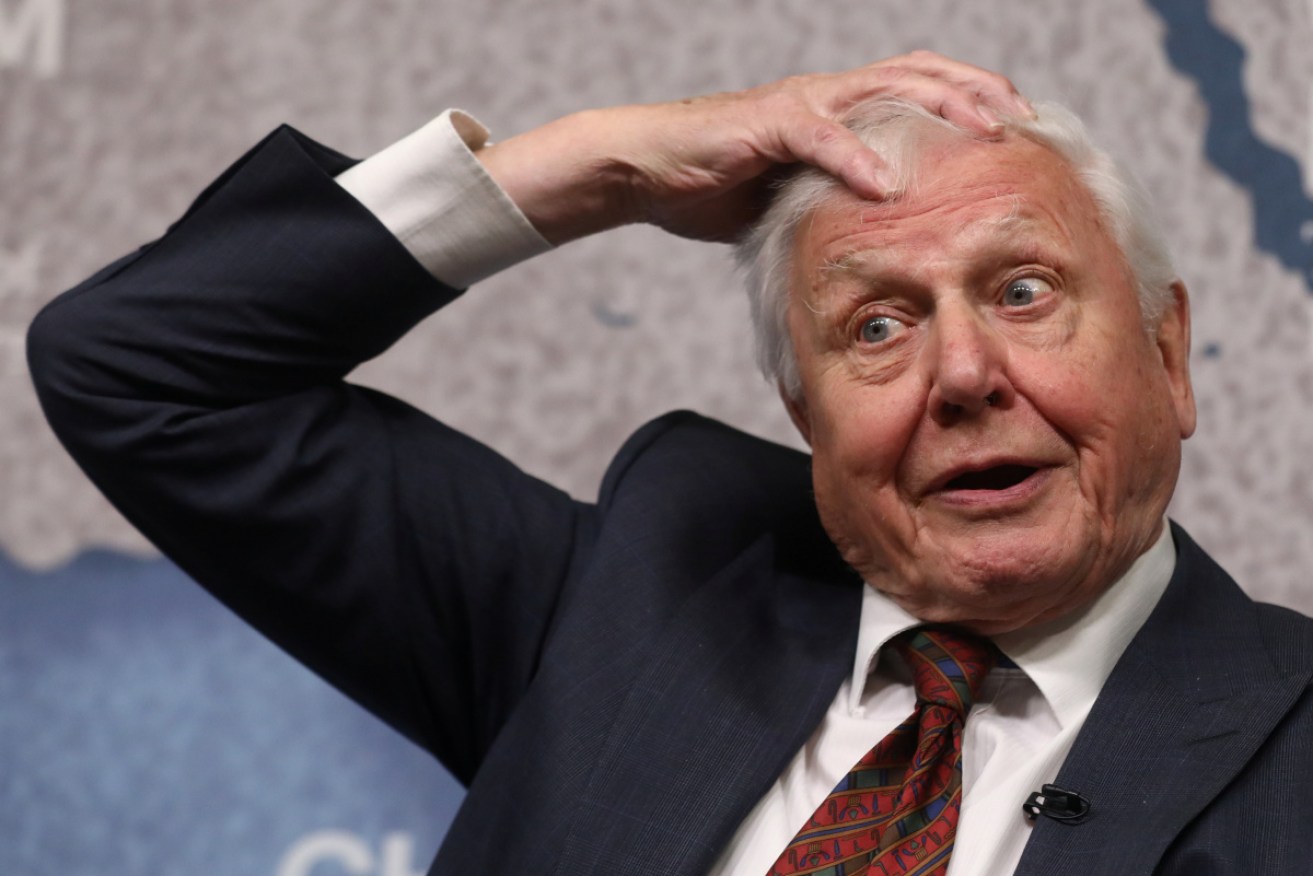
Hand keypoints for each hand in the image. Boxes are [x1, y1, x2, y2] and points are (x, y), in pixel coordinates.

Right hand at [477, 51, 1033, 243]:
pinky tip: (889, 183)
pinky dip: (855, 158)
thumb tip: (876, 238)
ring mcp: (798, 105)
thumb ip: (834, 202)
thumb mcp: (791, 194)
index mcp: (838, 110)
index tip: (1020, 127)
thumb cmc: (716, 182)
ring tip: (985, 129)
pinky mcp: (764, 125)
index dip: (973, 98)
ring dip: (941, 106)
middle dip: (978, 90)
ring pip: (884, 89)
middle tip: (1026, 119)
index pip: (920, 88)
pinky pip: (818, 136)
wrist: (646, 168)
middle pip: (920, 73)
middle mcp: (827, 96)